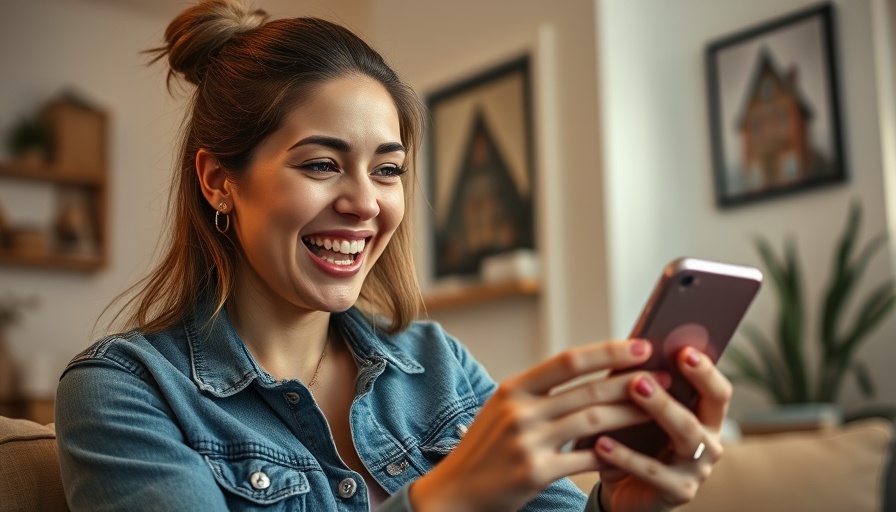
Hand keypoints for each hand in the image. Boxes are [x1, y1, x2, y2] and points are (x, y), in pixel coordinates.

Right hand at [409, 338, 667, 511]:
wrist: (454, 492)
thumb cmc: (484, 449)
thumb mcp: (503, 409)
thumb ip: (539, 392)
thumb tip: (587, 374)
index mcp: (513, 388)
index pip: (568, 360)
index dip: (608, 352)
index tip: (640, 346)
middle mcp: (519, 410)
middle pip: (587, 389)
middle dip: (631, 382)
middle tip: (663, 378)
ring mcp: (526, 441)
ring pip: (593, 421)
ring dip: (630, 414)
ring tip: (657, 410)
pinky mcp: (535, 472)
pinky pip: (585, 460)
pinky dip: (612, 455)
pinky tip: (630, 452)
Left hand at [595, 347, 731, 511]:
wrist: (626, 489)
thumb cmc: (637, 440)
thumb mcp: (641, 411)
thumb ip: (644, 384)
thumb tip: (632, 348)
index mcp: (707, 418)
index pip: (718, 392)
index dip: (705, 371)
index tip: (684, 350)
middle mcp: (709, 443)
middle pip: (697, 415)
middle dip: (669, 394)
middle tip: (641, 378)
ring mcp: (697, 470)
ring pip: (683, 438)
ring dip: (657, 412)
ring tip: (631, 392)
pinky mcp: (678, 492)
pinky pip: (652, 472)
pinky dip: (625, 456)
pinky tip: (601, 443)